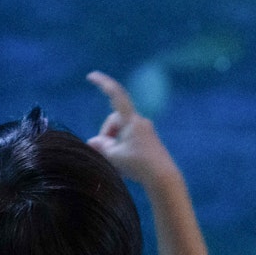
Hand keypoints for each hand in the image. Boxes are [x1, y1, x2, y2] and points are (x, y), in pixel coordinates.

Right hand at [86, 71, 177, 186]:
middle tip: (106, 154)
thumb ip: (101, 146)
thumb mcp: (114, 156)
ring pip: (121, 131)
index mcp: (131, 120)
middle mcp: (140, 121)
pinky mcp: (150, 141)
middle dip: (107, 134)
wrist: (163, 178)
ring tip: (116, 163)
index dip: (103, 83)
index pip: (116, 95)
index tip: (91, 76)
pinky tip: (124, 164)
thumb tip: (93, 142)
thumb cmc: (138, 165)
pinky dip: (122, 147)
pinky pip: (130, 138)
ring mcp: (146, 131)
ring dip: (114, 143)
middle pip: (115, 120)